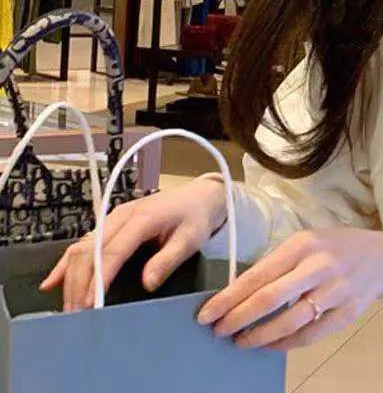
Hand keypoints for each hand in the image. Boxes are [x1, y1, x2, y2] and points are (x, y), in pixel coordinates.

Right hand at [40, 176, 228, 311]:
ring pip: (82, 246)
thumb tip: (148, 282)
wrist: (201, 196)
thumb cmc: (196, 217)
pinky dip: (67, 263)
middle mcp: (123, 215)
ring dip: (71, 277)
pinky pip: (84, 242)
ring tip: (69, 306)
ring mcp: (114, 217)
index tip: (91, 304)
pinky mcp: (111, 224)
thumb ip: (168, 260)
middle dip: (80, 283)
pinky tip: (53, 281)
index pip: (114, 250)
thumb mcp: (191, 238)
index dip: (100, 278)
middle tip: (76, 314)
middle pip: (91, 249)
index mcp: (143, 217)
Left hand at [196, 229, 382, 350]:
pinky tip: (270, 345)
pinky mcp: (347, 313)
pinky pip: (311, 335)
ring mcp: (335, 291)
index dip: (230, 297)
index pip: (259, 273)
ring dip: (260, 336)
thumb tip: (241, 291)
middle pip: (271, 298)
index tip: (207, 313)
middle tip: (218, 331)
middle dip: (238, 318)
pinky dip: (286, 344)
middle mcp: (319, 265)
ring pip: (290, 321)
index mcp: (304, 244)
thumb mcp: (309, 241)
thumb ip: (280, 263)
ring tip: (241, 341)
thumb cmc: (337, 247)